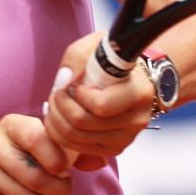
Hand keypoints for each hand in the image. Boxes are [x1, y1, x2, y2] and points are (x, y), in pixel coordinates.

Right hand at [0, 114, 73, 194]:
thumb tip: (94, 163)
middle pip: (36, 178)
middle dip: (60, 190)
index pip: (37, 140)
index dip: (57, 160)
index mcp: (10, 126)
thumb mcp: (34, 139)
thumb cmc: (15, 154)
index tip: (65, 170)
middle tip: (65, 191)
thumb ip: (65, 148)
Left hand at [43, 31, 156, 169]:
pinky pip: (76, 148)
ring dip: (55, 119)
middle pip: (82, 123)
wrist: (128, 78)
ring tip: (56, 102)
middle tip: (57, 92)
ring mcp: (126, 138)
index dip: (78, 94)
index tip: (76, 82)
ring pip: (75, 138)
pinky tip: (60, 116)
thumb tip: (63, 81)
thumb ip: (77, 57)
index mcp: (139, 92)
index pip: (100, 105)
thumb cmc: (111, 60)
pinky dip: (60, 133)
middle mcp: (137, 120)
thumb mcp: (96, 45)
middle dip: (59, 105)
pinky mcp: (114, 149)